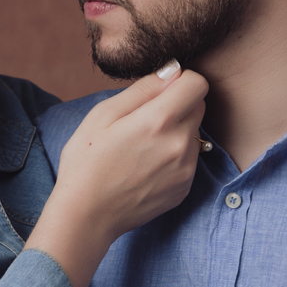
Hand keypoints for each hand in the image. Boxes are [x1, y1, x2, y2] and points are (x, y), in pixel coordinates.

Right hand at [26, 62, 207, 286]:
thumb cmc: (87, 162)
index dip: (180, 81)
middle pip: (199, 107)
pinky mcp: (184, 188)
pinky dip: (174, 157)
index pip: (198, 83)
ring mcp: (186, 170)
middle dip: (178, 106)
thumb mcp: (103, 115)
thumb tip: (172, 71)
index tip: (161, 90)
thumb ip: (143, 89)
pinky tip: (146, 167)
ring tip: (142, 148)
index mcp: (159, 120)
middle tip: (145, 120)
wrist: (87, 215)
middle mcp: (180, 144)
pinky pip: (189, 160)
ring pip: (194, 134)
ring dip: (176, 133)